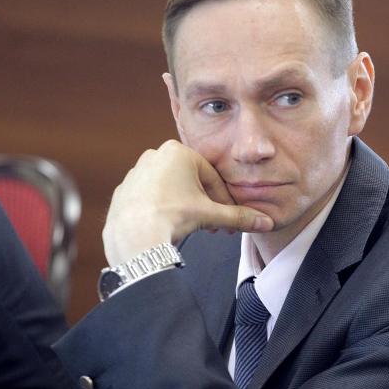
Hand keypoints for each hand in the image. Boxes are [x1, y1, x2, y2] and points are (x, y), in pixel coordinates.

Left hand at [102, 140, 273, 266]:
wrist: (134, 236)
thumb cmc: (172, 217)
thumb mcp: (211, 215)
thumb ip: (239, 217)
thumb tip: (264, 222)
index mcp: (178, 152)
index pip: (211, 177)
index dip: (223, 200)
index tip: (228, 217)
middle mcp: (154, 156)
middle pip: (190, 181)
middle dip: (204, 203)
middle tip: (212, 225)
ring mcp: (136, 172)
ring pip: (169, 189)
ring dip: (183, 205)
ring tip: (190, 226)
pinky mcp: (123, 190)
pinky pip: (150, 197)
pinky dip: (161, 209)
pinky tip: (167, 226)